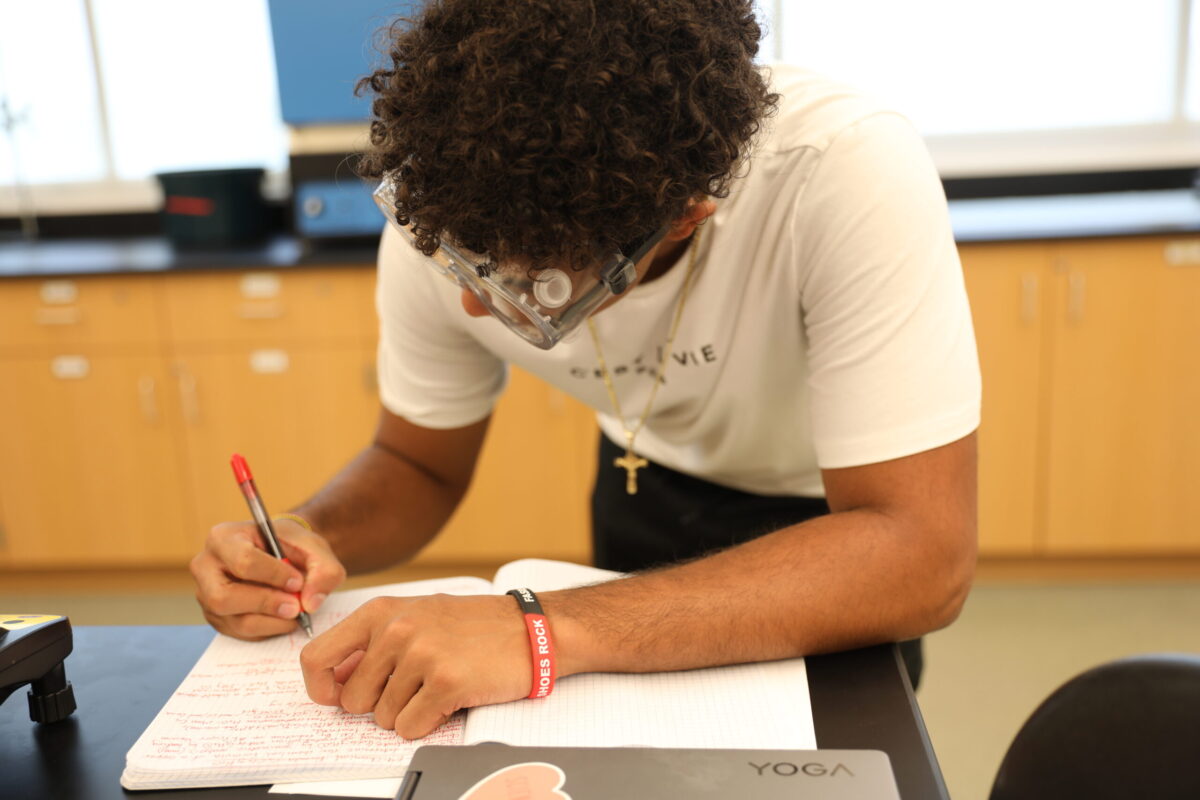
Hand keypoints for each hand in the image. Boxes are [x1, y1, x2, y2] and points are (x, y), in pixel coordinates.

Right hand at [190, 517, 346, 639]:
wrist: (282, 555)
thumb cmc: (292, 547)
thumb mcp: (314, 547)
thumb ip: (323, 569)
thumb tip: (310, 603)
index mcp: (224, 537)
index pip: (243, 561)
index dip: (274, 576)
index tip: (298, 582)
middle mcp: (206, 567)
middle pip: (224, 597)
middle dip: (266, 604)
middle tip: (296, 606)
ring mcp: (206, 595)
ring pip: (234, 620)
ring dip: (272, 621)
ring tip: (295, 612)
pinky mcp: (216, 617)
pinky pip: (240, 634)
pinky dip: (268, 630)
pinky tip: (283, 618)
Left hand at [299, 594, 530, 738]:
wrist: (533, 629)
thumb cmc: (475, 626)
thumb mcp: (417, 615)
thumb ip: (373, 641)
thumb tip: (333, 679)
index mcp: (382, 611)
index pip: (316, 657)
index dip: (321, 688)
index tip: (338, 697)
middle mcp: (396, 629)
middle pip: (353, 700)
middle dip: (380, 705)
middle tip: (414, 687)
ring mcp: (421, 655)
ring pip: (383, 719)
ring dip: (410, 713)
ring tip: (439, 686)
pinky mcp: (445, 682)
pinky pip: (411, 728)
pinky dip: (429, 723)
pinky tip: (450, 699)